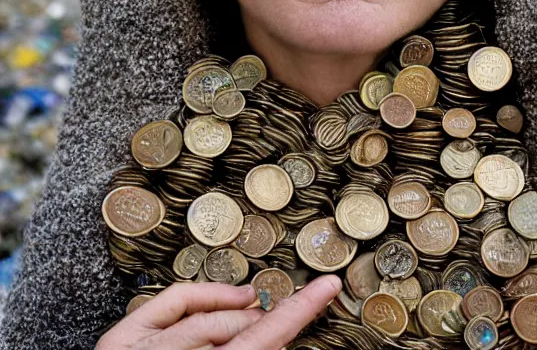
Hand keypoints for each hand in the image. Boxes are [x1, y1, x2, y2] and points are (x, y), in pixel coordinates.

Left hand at [96, 275, 341, 349]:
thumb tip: (275, 343)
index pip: (262, 341)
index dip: (299, 311)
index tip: (325, 286)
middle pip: (236, 330)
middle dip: (264, 326)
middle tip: (282, 321)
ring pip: (206, 317)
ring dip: (236, 314)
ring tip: (253, 311)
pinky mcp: (117, 341)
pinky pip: (171, 301)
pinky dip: (201, 297)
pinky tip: (221, 300)